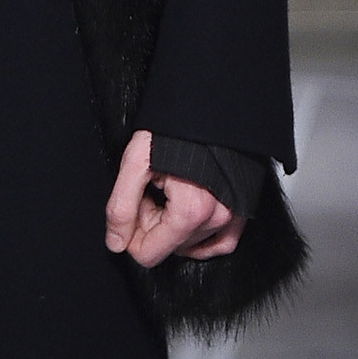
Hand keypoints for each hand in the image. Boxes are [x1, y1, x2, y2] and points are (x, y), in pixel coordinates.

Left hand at [104, 128, 243, 266]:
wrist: (209, 105)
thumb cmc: (174, 128)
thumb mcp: (136, 162)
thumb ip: (121, 207)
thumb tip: (115, 242)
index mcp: (190, 211)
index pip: (148, 254)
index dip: (132, 232)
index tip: (136, 202)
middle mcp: (216, 217)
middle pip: (168, 248)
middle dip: (153, 223)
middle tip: (152, 187)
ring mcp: (232, 215)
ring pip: (190, 245)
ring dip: (173, 223)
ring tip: (168, 189)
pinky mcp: (242, 210)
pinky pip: (222, 242)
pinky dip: (200, 238)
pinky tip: (185, 217)